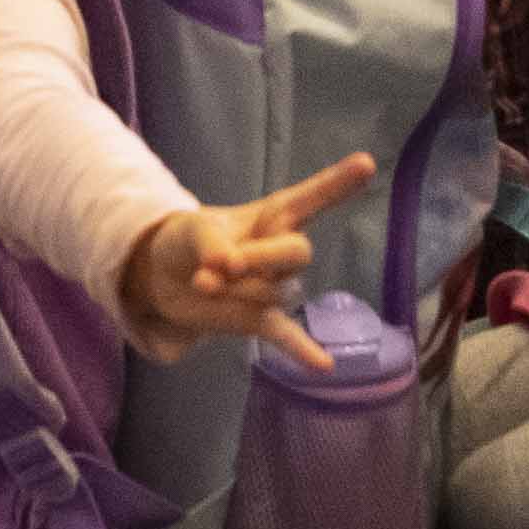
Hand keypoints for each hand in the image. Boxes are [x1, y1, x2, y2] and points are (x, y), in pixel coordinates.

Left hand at [118, 150, 372, 357]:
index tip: (366, 163)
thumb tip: (226, 266)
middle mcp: (281, 250)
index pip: (310, 198)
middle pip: (298, 253)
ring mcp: (275, 287)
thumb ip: (209, 241)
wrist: (163, 277)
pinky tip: (324, 365)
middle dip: (263, 258)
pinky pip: (287, 335)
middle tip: (226, 263)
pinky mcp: (260, 319)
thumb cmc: (187, 240)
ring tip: (202, 283)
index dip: (336, 182)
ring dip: (235, 290)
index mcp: (272, 216)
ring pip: (273, 291)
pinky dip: (303, 350)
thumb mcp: (191, 228)